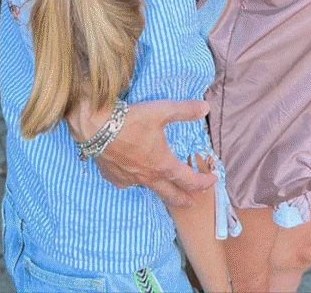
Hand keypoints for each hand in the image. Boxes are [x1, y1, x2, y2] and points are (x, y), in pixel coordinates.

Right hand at [66, 99, 215, 207]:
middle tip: (192, 203)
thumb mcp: (163, 110)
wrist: (97, 127)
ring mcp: (130, 179)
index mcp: (163, 164)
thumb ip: (185, 110)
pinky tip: (134, 174)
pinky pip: (128, 183)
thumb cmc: (131, 119)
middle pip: (170, 195)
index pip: (189, 179)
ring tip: (164, 188)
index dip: (204, 182)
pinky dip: (135, 180)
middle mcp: (148, 177)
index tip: (213, 180)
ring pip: (149, 189)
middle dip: (184, 199)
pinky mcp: (114, 177)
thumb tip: (206, 107)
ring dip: (160, 190)